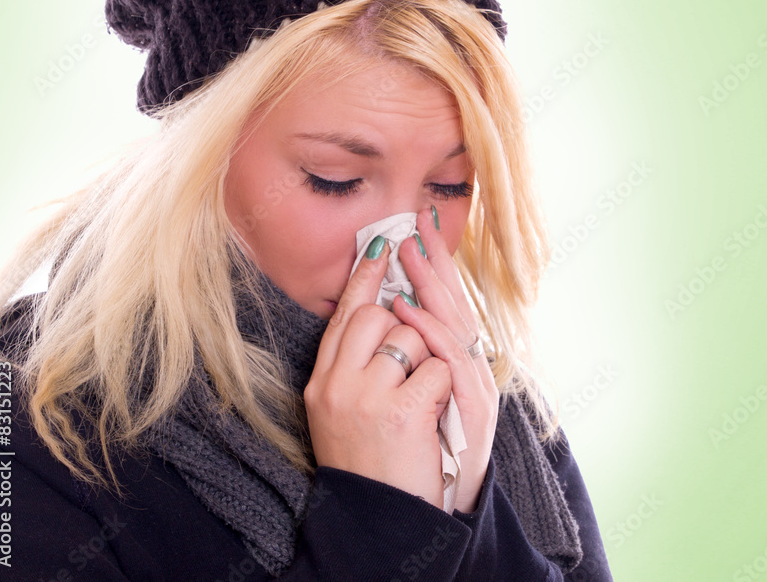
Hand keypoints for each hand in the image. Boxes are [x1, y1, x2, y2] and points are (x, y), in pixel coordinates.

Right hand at [304, 240, 452, 508]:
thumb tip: (390, 312)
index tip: (384, 243)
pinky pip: (436, 368)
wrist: (379, 523)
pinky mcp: (398, 412)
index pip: (344, 315)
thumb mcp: (347, 413)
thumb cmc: (373, 467)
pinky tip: (432, 419)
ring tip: (421, 410)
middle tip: (415, 366)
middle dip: (408, 328)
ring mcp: (363, 397)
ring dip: (430, 365)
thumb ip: (359, 366)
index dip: (366, 277)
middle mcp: (335, 385)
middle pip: (378, 315)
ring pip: (412, 336)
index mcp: (322, 383)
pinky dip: (445, 390)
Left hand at [392, 207, 499, 513]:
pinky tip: (409, 310)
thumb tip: (389, 314)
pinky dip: (429, 333)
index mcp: (455, 362)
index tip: (415, 231)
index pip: (443, 306)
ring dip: (430, 285)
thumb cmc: (419, 448)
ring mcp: (473, 385)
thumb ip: (407, 356)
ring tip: (410, 252)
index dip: (431, 268)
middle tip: (417, 223)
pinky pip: (446, 360)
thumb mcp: (412, 394)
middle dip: (433, 262)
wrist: (436, 504)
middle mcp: (469, 367)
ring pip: (452, 324)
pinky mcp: (471, 407)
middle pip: (452, 304)